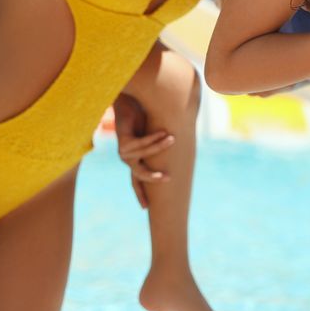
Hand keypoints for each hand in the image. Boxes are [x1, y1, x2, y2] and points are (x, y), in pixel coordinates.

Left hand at [113, 93, 173, 208]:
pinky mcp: (123, 141)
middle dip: (153, 178)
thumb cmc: (142, 114)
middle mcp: (127, 158)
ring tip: (173, 138)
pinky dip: (153, 138)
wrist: (127, 101)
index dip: (140, 193)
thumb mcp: (156, 130)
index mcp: (133, 159)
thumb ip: (167, 140)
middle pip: (139, 175)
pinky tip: (162, 132)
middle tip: (167, 177)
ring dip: (160, 146)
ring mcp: (124, 152)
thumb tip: (186, 143)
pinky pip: (140, 143)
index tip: (145, 208)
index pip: (137, 180)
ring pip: (145, 155)